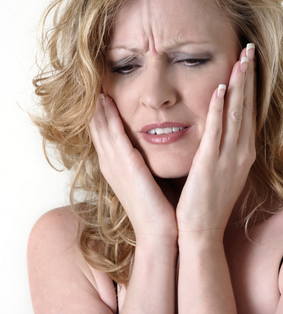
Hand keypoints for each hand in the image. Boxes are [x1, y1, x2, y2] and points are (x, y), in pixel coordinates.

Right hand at [89, 95, 177, 245]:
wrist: (159, 233)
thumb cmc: (159, 208)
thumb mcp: (149, 179)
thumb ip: (146, 162)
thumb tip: (153, 147)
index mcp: (116, 167)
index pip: (104, 133)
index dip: (100, 112)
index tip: (101, 91)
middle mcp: (111, 164)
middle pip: (97, 126)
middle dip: (94, 104)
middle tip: (91, 80)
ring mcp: (115, 164)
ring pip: (101, 127)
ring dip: (97, 104)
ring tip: (93, 81)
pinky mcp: (126, 166)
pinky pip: (113, 134)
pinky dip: (108, 116)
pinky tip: (105, 99)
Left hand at [176, 45, 255, 242]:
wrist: (201, 232)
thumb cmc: (206, 204)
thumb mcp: (218, 173)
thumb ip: (218, 151)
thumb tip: (214, 133)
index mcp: (240, 154)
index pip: (246, 114)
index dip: (248, 88)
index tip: (247, 64)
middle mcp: (240, 153)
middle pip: (246, 108)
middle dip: (248, 77)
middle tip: (250, 49)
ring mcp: (228, 158)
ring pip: (236, 115)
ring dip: (239, 85)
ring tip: (241, 59)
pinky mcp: (210, 164)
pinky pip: (217, 132)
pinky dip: (220, 109)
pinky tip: (221, 89)